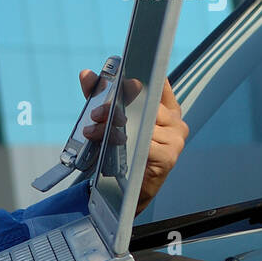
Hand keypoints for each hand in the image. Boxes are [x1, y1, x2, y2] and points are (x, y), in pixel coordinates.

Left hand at [79, 68, 187, 213]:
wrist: (130, 186)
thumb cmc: (124, 149)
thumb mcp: (112, 119)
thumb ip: (101, 97)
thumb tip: (86, 75)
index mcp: (167, 108)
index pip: (160, 83)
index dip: (140, 81)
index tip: (121, 81)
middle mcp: (175, 121)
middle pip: (147, 105)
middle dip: (117, 108)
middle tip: (96, 114)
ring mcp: (175, 139)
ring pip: (143, 125)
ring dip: (114, 128)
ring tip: (94, 131)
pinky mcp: (169, 156)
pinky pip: (145, 145)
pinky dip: (123, 143)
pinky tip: (109, 145)